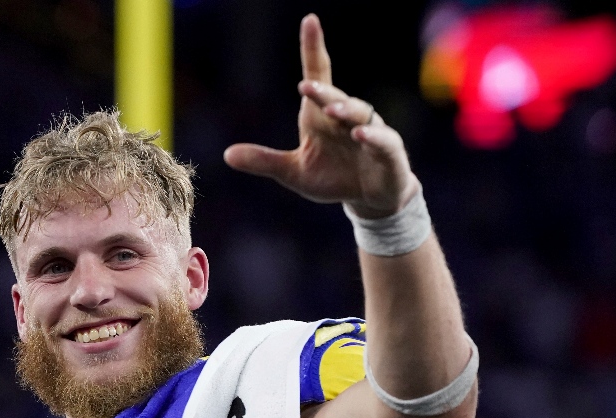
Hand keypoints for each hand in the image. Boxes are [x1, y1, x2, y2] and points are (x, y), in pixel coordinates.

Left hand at [224, 14, 417, 217]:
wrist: (369, 199)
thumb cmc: (333, 178)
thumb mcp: (293, 172)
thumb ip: (264, 162)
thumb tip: (227, 155)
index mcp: (321, 117)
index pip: (318, 76)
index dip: (313, 49)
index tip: (309, 21)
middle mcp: (347, 118)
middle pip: (335, 97)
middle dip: (322, 91)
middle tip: (305, 86)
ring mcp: (370, 132)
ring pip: (360, 113)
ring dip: (345, 110)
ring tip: (330, 111)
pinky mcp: (388, 152)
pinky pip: (383, 139)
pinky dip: (373, 136)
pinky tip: (360, 134)